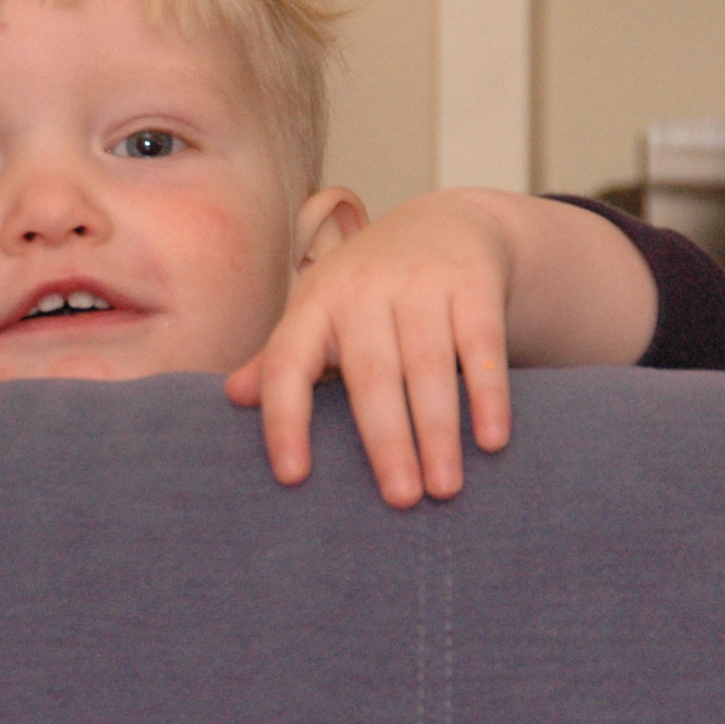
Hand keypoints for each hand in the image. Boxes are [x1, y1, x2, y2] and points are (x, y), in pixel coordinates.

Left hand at [224, 191, 657, 508]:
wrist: (445, 222)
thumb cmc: (369, 288)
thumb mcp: (319, 311)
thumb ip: (282, 357)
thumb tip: (232, 397)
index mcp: (313, 304)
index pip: (287, 365)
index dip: (284, 420)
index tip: (292, 477)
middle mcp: (362, 289)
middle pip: (370, 374)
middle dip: (386, 440)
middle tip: (400, 500)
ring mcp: (420, 282)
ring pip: (428, 366)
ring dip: (439, 431)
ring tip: (445, 489)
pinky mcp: (473, 283)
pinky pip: (481, 345)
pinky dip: (489, 394)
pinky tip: (492, 441)